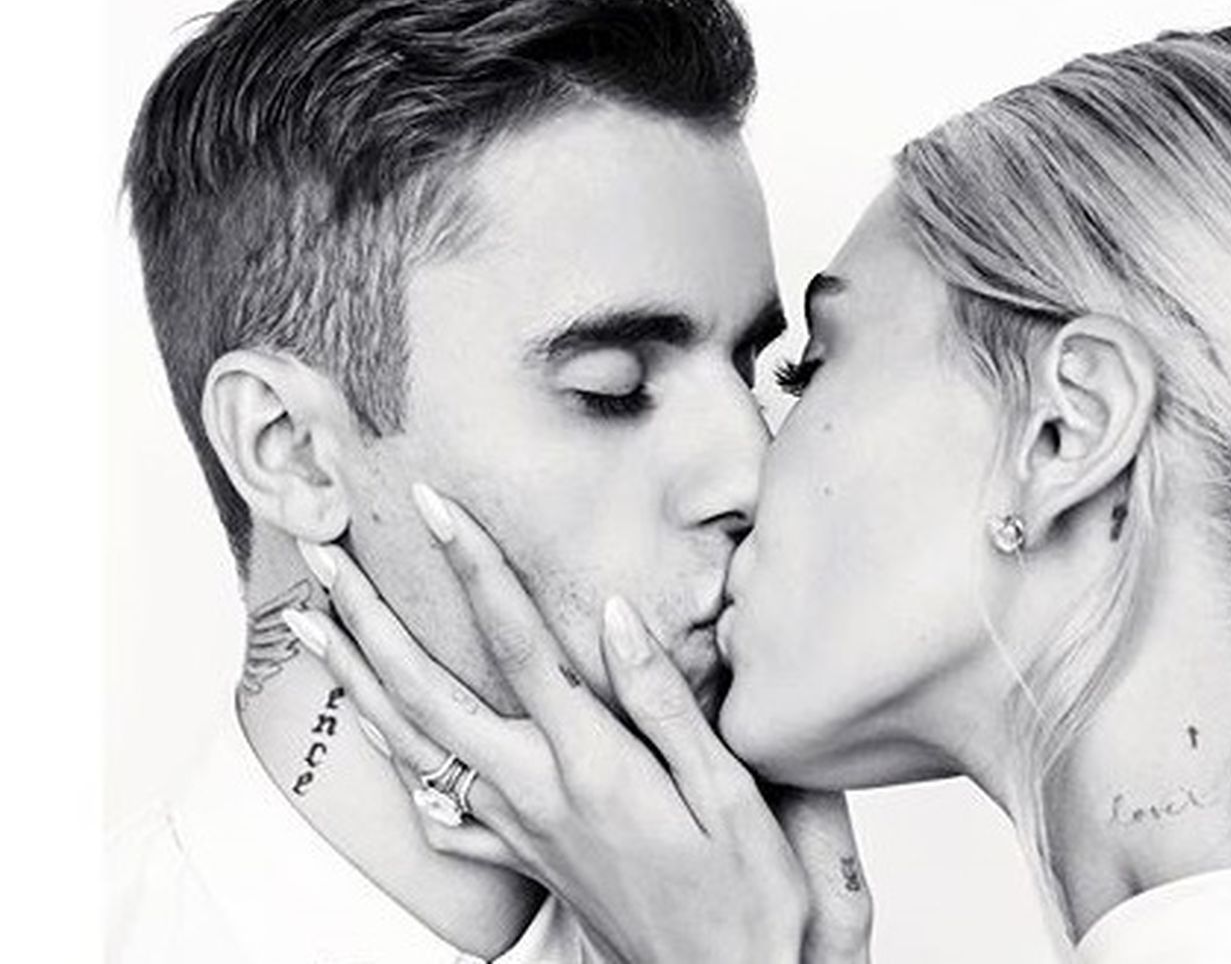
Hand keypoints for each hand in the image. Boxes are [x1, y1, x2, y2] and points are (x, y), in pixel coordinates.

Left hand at [288, 485, 870, 963]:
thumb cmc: (745, 897)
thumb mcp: (728, 795)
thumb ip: (663, 702)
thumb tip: (613, 616)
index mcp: (591, 764)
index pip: (518, 642)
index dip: (474, 565)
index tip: (433, 505)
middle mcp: (536, 793)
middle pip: (426, 693)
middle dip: (368, 618)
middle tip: (321, 555)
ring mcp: (519, 830)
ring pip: (413, 745)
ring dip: (356, 678)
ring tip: (312, 627)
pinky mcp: (523, 859)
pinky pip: (436, 810)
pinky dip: (393, 765)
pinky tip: (377, 742)